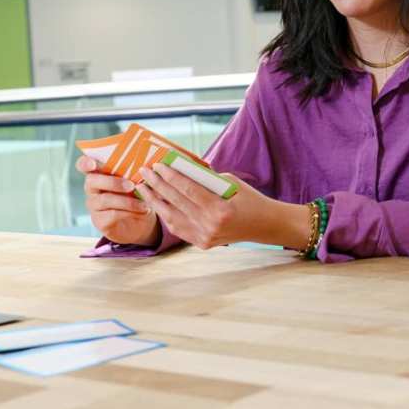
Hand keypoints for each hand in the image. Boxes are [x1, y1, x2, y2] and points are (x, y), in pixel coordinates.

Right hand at [77, 156, 159, 246]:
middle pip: (92, 181)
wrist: (142, 222)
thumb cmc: (137, 195)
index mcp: (98, 173)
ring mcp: (94, 205)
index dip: (84, 163)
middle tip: (132, 186)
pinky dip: (129, 212)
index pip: (83, 165)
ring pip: (105, 199)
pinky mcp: (99, 221)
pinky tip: (141, 211)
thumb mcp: (136, 182)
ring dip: (126, 201)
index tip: (93, 164)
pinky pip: (112, 215)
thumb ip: (133, 173)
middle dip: (112, 182)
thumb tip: (143, 166)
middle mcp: (92, 188)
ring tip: (144, 204)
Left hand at [137, 162, 308, 250]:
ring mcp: (206, 237)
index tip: (157, 165)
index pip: (188, 189)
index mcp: (220, 209)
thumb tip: (177, 167)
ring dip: (155, 201)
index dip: (170, 176)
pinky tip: (156, 202)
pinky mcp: (202, 244)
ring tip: (144, 187)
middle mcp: (211, 226)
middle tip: (144, 172)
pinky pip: (178, 228)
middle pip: (176, 202)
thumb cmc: (248, 198)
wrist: (265, 225)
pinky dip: (166, 215)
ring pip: (172, 218)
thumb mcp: (229, 182)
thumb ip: (205, 178)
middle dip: (157, 185)